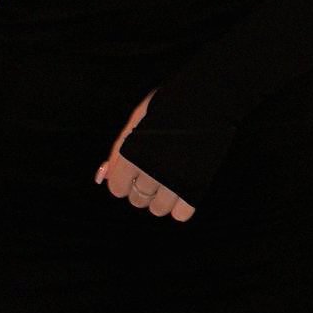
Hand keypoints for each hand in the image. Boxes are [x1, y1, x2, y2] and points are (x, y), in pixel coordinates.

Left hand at [94, 92, 196, 221]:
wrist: (208, 99)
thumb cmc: (170, 105)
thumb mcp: (137, 119)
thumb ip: (118, 149)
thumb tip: (103, 177)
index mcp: (133, 153)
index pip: (117, 188)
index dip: (123, 181)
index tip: (132, 172)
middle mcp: (151, 171)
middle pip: (137, 200)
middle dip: (142, 188)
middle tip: (153, 172)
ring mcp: (174, 181)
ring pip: (158, 209)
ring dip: (161, 199)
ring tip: (169, 179)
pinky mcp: (196, 187)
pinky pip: (181, 214)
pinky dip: (180, 206)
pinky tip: (183, 189)